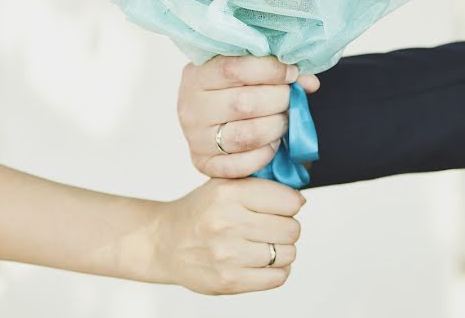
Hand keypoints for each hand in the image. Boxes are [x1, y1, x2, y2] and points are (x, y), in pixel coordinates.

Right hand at [153, 178, 304, 294]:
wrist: (164, 242)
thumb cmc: (199, 212)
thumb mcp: (224, 185)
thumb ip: (260, 184)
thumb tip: (299, 197)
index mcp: (228, 193)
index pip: (289, 200)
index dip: (290, 203)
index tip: (282, 206)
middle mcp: (226, 223)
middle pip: (292, 229)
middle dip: (287, 227)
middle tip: (271, 226)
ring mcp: (227, 254)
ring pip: (288, 253)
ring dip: (282, 249)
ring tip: (263, 244)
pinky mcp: (229, 280)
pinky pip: (277, 277)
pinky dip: (276, 269)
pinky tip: (260, 260)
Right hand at [177, 56, 319, 178]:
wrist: (208, 117)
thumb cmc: (231, 89)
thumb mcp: (244, 71)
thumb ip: (274, 72)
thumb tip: (309, 83)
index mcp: (197, 75)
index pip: (233, 69)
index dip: (270, 70)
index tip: (291, 74)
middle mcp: (190, 107)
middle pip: (244, 104)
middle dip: (279, 101)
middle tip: (291, 99)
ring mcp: (195, 138)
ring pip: (246, 136)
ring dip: (275, 128)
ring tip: (283, 120)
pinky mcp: (204, 163)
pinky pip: (240, 165)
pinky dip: (264, 155)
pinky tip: (272, 144)